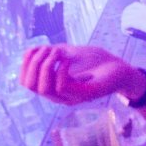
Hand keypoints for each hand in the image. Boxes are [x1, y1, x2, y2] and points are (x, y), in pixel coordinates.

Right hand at [20, 44, 139, 104]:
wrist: (120, 67)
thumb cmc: (96, 61)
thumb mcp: (70, 53)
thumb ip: (52, 52)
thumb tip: (29, 50)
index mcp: (52, 86)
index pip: (26, 82)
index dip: (25, 65)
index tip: (35, 48)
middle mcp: (58, 95)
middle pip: (31, 86)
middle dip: (34, 64)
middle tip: (48, 49)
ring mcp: (70, 97)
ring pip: (44, 88)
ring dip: (46, 66)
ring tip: (58, 52)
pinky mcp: (84, 95)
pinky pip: (62, 87)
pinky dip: (61, 70)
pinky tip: (68, 59)